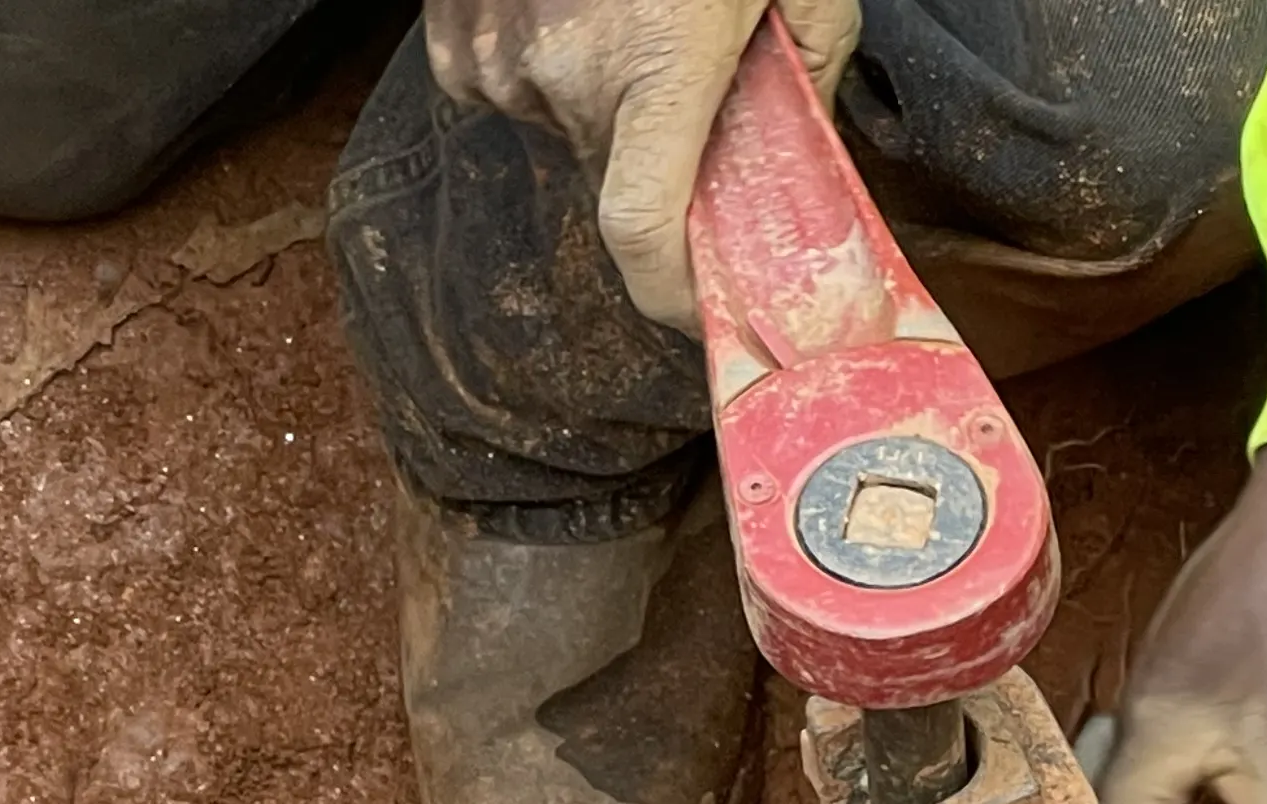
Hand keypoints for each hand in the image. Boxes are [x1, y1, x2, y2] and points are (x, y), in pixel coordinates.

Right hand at [425, 0, 858, 332]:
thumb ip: (809, 65)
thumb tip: (806, 147)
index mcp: (655, 67)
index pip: (643, 235)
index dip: (671, 294)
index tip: (698, 310)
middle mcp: (569, 71)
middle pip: (616, 175)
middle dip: (658, 155)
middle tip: (688, 87)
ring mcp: (501, 51)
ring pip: (563, 125)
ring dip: (601, 96)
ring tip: (628, 16)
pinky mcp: (456, 31)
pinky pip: (505, 84)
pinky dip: (543, 63)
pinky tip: (569, 5)